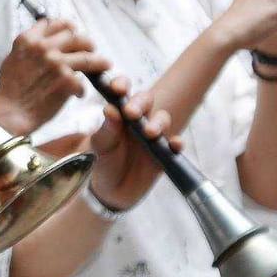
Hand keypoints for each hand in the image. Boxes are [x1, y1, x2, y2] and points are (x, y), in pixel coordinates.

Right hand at [0, 19, 110, 135]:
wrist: (10, 113)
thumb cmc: (9, 91)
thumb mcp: (12, 59)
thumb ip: (29, 46)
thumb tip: (42, 37)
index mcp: (29, 39)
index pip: (57, 23)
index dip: (67, 29)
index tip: (73, 34)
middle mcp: (43, 47)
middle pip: (76, 36)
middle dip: (86, 43)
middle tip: (90, 49)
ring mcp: (56, 62)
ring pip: (88, 55)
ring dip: (98, 61)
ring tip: (104, 64)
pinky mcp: (67, 81)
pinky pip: (83, 82)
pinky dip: (81, 90)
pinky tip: (77, 95)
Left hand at [85, 89, 178, 212]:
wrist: (112, 192)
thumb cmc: (103, 163)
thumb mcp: (100, 148)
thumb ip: (106, 130)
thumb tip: (110, 109)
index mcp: (118, 113)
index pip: (122, 91)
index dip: (121, 84)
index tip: (117, 89)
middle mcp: (137, 120)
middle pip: (145, 100)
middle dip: (140, 102)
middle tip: (131, 113)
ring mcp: (153, 135)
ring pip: (162, 118)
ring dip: (158, 122)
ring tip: (150, 133)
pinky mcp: (164, 153)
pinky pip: (175, 144)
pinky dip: (176, 143)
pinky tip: (174, 145)